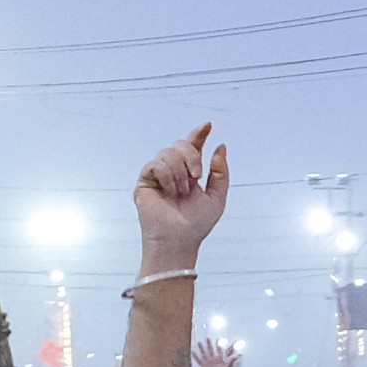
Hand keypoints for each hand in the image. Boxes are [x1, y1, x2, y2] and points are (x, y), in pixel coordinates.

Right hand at [134, 127, 231, 270]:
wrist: (179, 240)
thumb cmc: (196, 225)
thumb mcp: (217, 197)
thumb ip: (221, 172)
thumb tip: (221, 146)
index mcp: (191, 172)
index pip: (194, 146)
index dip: (199, 134)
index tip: (208, 125)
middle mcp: (174, 171)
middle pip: (181, 144)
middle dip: (192, 156)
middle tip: (197, 176)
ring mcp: (159, 175)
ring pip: (168, 153)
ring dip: (180, 172)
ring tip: (182, 192)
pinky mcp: (145, 181)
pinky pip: (156, 164)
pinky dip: (167, 176)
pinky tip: (171, 191)